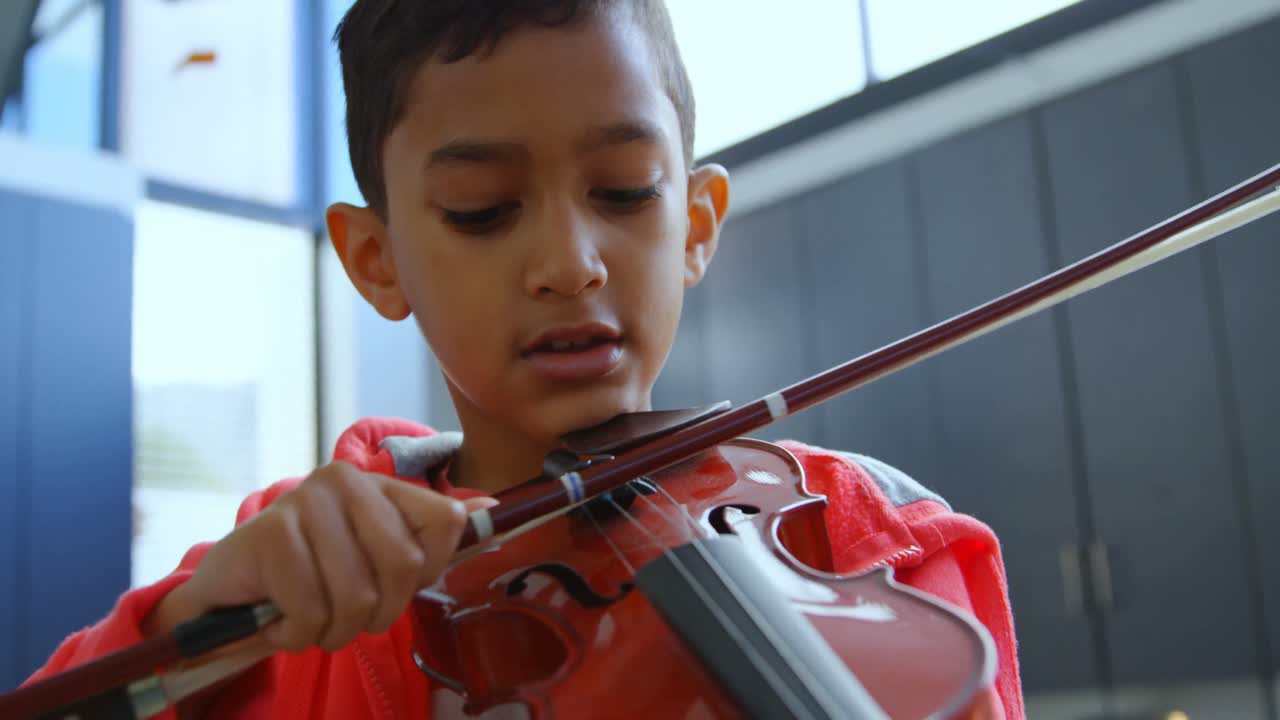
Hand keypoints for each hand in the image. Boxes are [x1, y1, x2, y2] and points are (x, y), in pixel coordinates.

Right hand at [148, 462, 494, 652]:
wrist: (230, 595)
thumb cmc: (313, 577)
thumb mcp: (376, 558)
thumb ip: (430, 536)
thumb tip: (493, 510)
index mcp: (382, 484)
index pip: (447, 521)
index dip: (428, 570)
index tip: (393, 586)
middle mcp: (346, 480)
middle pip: (404, 565)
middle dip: (379, 613)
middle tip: (348, 617)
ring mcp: (305, 501)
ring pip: (356, 595)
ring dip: (333, 630)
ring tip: (310, 620)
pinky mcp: (269, 532)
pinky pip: (310, 608)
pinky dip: (296, 634)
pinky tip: (279, 620)